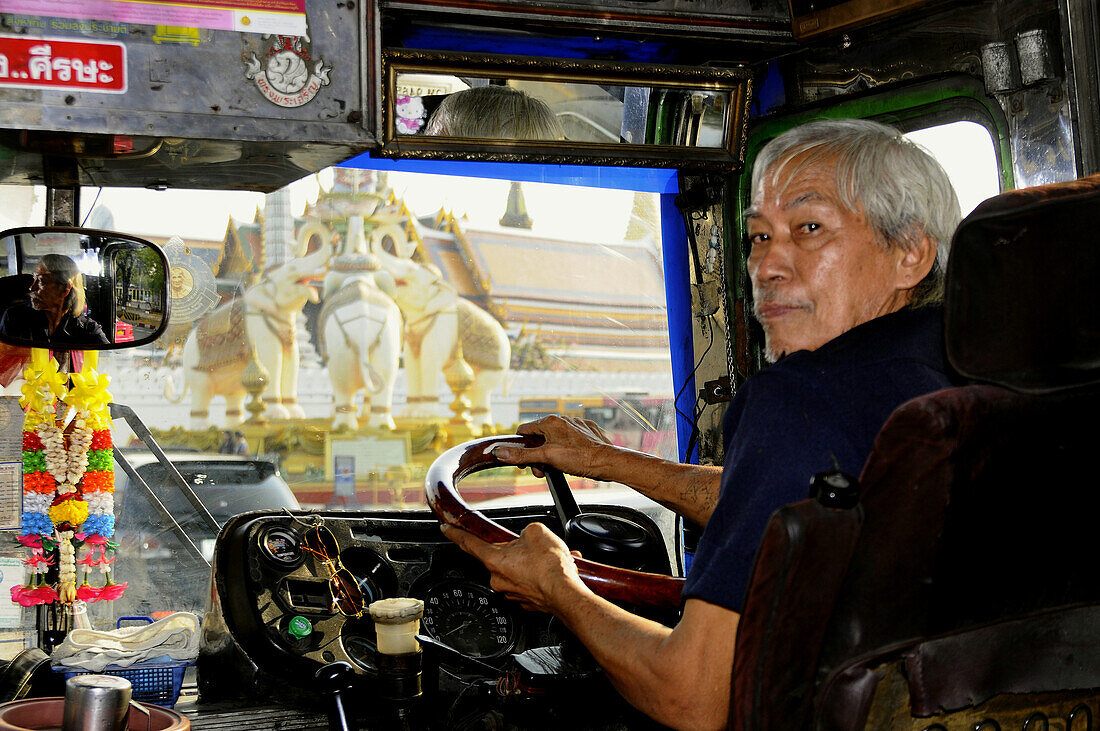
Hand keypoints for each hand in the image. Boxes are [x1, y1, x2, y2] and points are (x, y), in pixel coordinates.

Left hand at [441, 522, 585, 612]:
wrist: (566, 593)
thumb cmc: (550, 568)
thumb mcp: (537, 532)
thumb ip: (525, 531)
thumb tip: (528, 538)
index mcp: (495, 560)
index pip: (469, 543)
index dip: (456, 533)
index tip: (447, 528)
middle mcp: (499, 579)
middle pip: (500, 557)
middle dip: (515, 549)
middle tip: (531, 546)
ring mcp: (512, 592)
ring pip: (517, 570)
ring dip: (531, 562)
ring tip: (548, 559)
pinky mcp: (527, 601)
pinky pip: (529, 582)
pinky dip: (539, 575)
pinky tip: (552, 570)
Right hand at [493, 415, 614, 478]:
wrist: (607, 462)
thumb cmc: (579, 458)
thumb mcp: (546, 458)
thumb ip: (522, 455)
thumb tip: (500, 452)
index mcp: (550, 422)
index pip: (524, 431)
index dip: (521, 448)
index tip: (524, 462)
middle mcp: (562, 419)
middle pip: (539, 438)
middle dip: (536, 455)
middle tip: (541, 470)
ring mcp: (575, 425)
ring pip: (553, 440)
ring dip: (550, 455)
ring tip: (555, 468)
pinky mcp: (586, 432)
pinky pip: (569, 441)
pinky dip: (565, 451)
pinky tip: (570, 461)